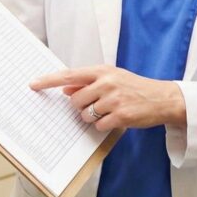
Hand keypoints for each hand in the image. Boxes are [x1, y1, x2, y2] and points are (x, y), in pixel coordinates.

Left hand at [29, 65, 185, 131]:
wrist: (163, 98)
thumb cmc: (135, 88)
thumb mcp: (113, 78)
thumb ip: (89, 83)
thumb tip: (65, 89)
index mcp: (102, 71)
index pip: (69, 75)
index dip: (48, 80)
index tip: (33, 84)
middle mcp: (106, 83)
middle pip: (75, 101)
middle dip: (81, 107)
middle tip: (98, 105)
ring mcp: (113, 99)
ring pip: (85, 115)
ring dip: (93, 118)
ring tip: (110, 111)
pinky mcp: (120, 116)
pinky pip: (98, 126)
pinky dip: (104, 125)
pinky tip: (117, 118)